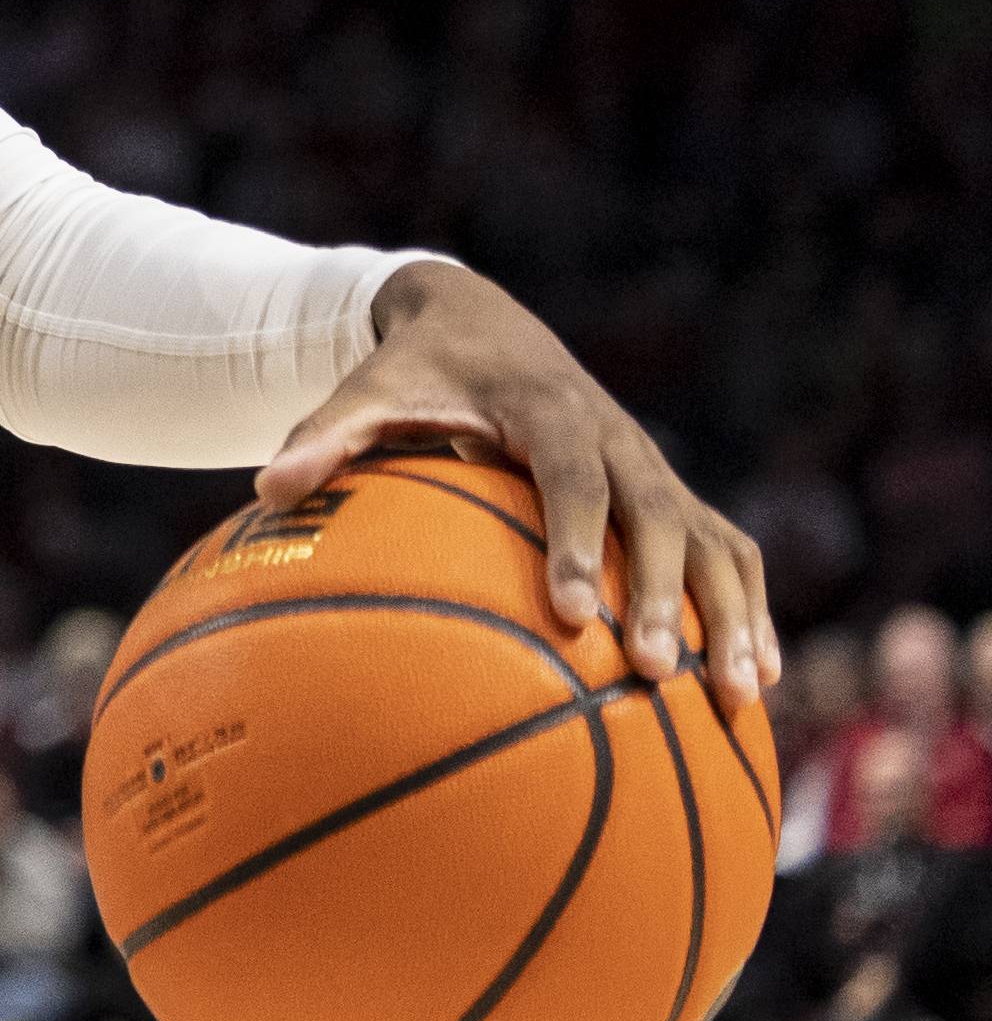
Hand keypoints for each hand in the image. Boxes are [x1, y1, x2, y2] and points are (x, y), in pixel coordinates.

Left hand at [257, 262, 776, 703]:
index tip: (570, 610)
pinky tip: (753, 682)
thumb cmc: (417, 372)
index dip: (576, 540)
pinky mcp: (672, 493)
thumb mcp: (367, 391)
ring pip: (713, 539)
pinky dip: (748, 610)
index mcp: (548, 408)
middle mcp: (617, 435)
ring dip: (731, 613)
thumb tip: (266, 488)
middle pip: (659, 515)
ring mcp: (652, 466)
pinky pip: (727, 551)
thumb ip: (323, 437)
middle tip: (655, 668)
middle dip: (662, 593)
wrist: (482, 324)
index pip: (571, 476)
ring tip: (736, 696)